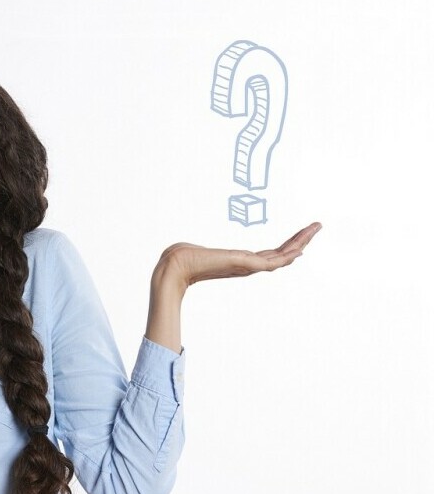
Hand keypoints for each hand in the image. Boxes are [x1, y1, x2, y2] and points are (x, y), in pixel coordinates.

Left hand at [156, 222, 321, 289]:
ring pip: (282, 257)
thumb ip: (205, 252)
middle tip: (318, 226)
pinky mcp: (243, 265)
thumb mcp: (203, 252)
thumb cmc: (185, 258)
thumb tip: (193, 250)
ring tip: (315, 228)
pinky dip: (287, 255)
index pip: (270, 255)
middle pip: (281, 254)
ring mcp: (247, 267)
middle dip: (300, 241)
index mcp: (241, 262)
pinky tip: (300, 249)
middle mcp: (247, 266)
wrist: (176, 266)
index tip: (300, 240)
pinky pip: (272, 262)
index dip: (286, 248)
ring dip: (300, 242)